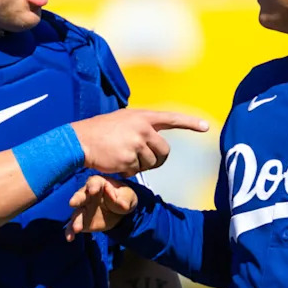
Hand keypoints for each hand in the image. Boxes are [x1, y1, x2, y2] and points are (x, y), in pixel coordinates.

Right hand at [65, 175, 136, 241]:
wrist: (119, 212)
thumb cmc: (123, 198)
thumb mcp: (128, 196)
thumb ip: (124, 199)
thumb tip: (121, 205)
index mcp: (99, 184)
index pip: (94, 183)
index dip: (93, 186)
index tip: (93, 191)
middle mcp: (87, 195)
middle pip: (80, 196)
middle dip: (77, 199)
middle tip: (72, 203)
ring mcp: (83, 209)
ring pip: (77, 213)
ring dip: (76, 220)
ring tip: (76, 228)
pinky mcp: (82, 221)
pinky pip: (73, 226)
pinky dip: (70, 231)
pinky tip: (70, 238)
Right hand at [71, 109, 207, 175]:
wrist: (80, 140)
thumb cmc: (101, 131)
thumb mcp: (124, 120)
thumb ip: (142, 127)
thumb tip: (157, 140)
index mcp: (142, 117)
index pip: (171, 119)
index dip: (190, 122)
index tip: (206, 126)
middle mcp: (142, 128)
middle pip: (164, 151)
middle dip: (156, 159)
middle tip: (141, 159)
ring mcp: (136, 143)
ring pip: (151, 163)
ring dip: (140, 165)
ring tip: (122, 155)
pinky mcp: (129, 158)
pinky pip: (137, 170)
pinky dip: (128, 171)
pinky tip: (116, 163)